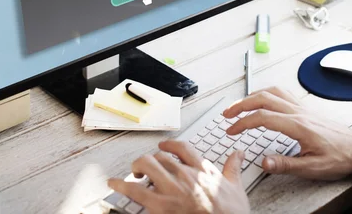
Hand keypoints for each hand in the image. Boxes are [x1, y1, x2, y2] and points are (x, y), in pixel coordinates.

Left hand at [108, 140, 250, 213]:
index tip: (164, 146)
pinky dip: (121, 185)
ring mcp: (172, 189)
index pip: (182, 148)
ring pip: (147, 165)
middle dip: (150, 160)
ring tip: (134, 173)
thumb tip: (238, 154)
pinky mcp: (161, 205)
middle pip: (160, 156)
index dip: (169, 145)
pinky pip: (135, 190)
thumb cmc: (231, 213)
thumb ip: (233, 168)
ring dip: (137, 167)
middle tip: (146, 167)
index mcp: (202, 169)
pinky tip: (113, 184)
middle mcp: (185, 175)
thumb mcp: (236, 188)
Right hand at [222, 87, 351, 180]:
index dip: (243, 123)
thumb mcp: (313, 167)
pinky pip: (282, 93)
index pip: (262, 117)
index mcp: (297, 125)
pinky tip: (263, 99)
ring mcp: (302, 107)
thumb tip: (263, 162)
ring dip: (252, 96)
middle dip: (241, 104)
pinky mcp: (306, 108)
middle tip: (227, 114)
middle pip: (263, 98)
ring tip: (239, 105)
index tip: (231, 130)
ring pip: (272, 92)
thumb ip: (286, 164)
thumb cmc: (340, 157)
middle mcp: (298, 112)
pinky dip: (267, 93)